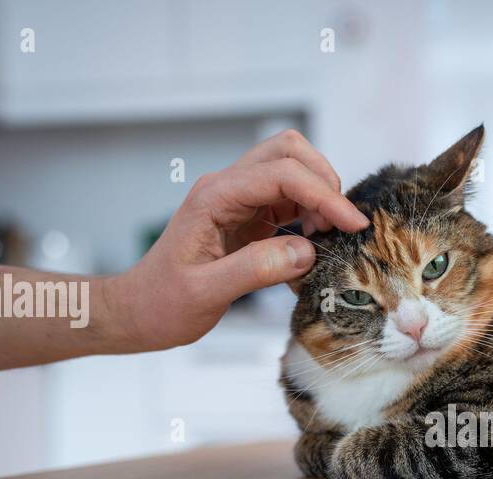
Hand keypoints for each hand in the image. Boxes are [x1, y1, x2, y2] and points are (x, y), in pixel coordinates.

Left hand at [105, 129, 368, 351]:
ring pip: (290, 169)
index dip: (323, 195)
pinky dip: (309, 211)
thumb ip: (255, 270)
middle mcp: (226, 188)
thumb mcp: (205, 294)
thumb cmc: (163, 303)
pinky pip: (286, 197)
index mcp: (214, 198)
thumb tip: (307, 251)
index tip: (353, 225)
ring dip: (318, 193)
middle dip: (323, 180)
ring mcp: (236, 200)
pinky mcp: (246, 216)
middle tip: (342, 224)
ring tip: (327, 235)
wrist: (139, 311)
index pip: (281, 175)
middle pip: (287, 152)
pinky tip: (313, 241)